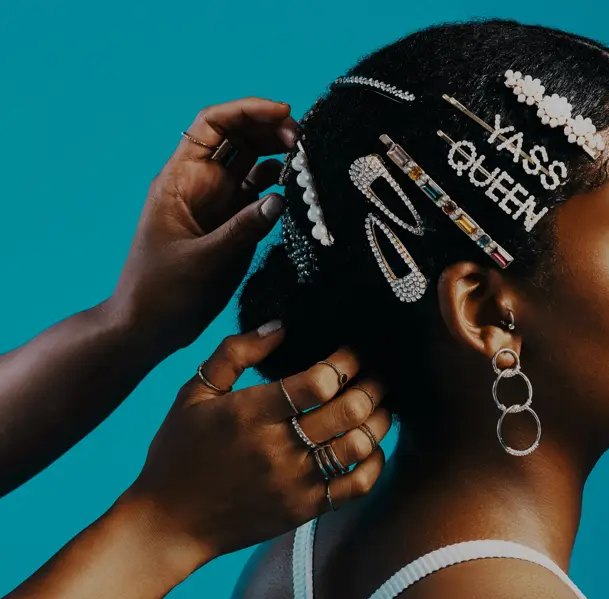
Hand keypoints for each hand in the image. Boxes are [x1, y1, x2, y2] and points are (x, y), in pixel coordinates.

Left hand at [109, 97, 299, 350]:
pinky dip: (281, 184)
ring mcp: (219, 202)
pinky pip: (261, 192)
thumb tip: (281, 198)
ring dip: (280, 153)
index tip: (283, 113)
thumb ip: (244, 229)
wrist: (150, 326)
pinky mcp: (234, 223)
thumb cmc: (163, 293)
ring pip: (253, 161)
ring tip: (307, 160)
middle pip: (238, 136)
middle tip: (304, 141)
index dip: (246, 111)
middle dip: (270, 129)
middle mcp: (201, 184)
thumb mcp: (205, 261)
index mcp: (181, 180)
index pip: (212, 125)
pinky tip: (298, 188)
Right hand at [119, 322, 390, 566]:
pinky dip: (375, 461)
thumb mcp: (194, 394)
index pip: (318, 381)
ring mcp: (295, 482)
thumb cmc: (180, 452)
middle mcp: (278, 448)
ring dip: (380, 419)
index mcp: (251, 413)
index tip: (353, 350)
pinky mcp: (305, 509)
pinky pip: (358, 485)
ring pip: (360, 444)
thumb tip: (281, 325)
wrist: (168, 524)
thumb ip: (235, 353)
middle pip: (348, 409)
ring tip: (381, 403)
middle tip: (379, 372)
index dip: (345, 360)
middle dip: (373, 384)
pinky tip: (371, 445)